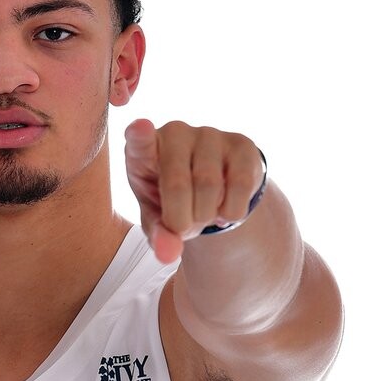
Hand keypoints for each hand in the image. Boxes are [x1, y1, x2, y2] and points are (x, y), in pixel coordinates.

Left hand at [124, 119, 264, 263]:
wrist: (213, 191)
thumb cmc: (172, 201)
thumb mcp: (158, 221)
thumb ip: (158, 235)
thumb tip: (168, 253)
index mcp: (143, 150)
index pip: (139, 140)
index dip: (139, 135)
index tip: (139, 127)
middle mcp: (174, 133)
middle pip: (177, 184)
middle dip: (182, 219)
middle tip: (184, 226)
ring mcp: (209, 133)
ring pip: (209, 185)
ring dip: (207, 215)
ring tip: (203, 214)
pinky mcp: (240, 144)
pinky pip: (240, 185)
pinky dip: (231, 210)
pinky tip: (224, 208)